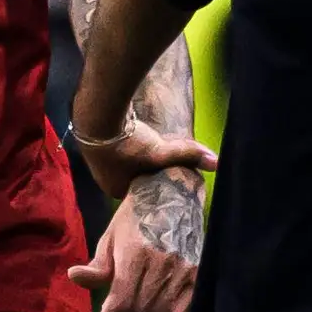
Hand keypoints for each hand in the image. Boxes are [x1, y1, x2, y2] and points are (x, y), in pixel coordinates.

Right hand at [66, 118, 217, 219]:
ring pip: (124, 161)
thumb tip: (216, 162)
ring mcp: (96, 160)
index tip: (169, 175)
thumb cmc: (127, 144)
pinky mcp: (95, 141)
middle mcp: (103, 178)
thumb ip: (187, 155)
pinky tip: (135, 133)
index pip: (140, 194)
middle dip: (147, 170)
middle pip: (132, 177)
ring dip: (136, 155)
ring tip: (150, 148)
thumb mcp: (160, 152)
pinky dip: (126, 142)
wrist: (97, 117)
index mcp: (115, 189)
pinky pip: (116, 146)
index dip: (155, 184)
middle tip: (163, 162)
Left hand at [69, 166, 208, 311]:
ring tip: (141, 294)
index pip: (118, 302)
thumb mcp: (111, 237)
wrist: (173, 193)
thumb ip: (98, 265)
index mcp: (134, 254)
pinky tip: (160, 297)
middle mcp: (160, 264)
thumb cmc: (136, 215)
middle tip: (122, 299)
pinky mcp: (198, 274)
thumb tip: (75, 278)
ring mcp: (182, 271)